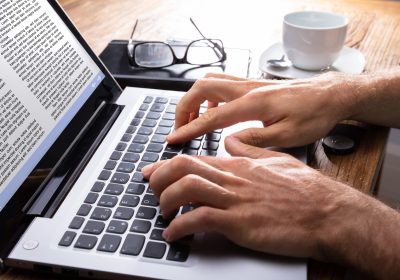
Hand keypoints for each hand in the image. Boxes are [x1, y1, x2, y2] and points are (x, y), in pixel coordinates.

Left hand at [141, 136, 360, 258]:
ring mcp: (236, 200)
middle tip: (151, 190)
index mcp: (238, 165)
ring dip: (166, 201)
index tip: (151, 171)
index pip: (193, 158)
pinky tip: (175, 235)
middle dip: (159, 177)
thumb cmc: (306, 191)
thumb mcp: (276, 161)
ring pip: (187, 189)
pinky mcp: (241, 222)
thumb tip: (230, 142)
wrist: (328, 213)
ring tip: (162, 214)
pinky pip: (200, 220)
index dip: (166, 164)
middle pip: (183, 168)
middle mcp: (233, 179)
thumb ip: (249, 150)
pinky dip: (180, 227)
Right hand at [167, 72, 358, 146]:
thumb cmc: (314, 115)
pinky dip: (209, 95)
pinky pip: (222, 83)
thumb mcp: (288, 136)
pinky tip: (215, 110)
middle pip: (201, 87)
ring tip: (192, 119)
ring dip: (194, 98)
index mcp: (253, 104)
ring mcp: (250, 84)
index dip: (189, 129)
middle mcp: (247, 89)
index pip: (211, 117)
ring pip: (210, 81)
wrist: (330, 96)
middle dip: (184, 107)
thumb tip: (229, 141)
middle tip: (179, 127)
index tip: (173, 139)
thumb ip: (256, 138)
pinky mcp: (254, 85)